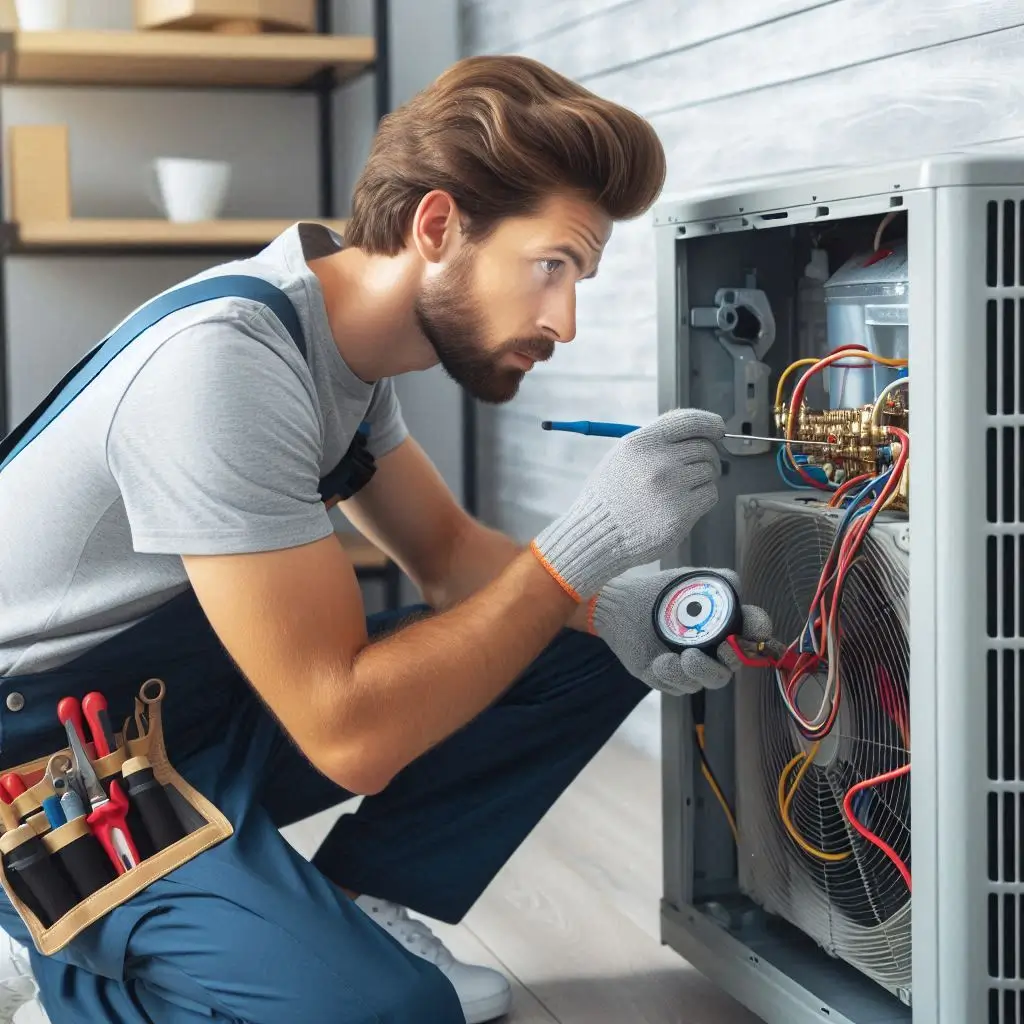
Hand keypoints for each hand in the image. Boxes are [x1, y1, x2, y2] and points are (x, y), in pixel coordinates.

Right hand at [530, 409, 722, 600]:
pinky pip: (710, 495)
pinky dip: (702, 498)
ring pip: (710, 473)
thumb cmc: (610, 495)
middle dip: (707, 457)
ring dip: (702, 479)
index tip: (718, 430)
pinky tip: (682, 503)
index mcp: (642, 442)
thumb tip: (699, 432)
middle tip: (697, 468)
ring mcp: (672, 489)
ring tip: (681, 490)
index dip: (711, 423)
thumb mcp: (623, 455)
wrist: (597, 533)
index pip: (690, 421)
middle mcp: (659, 462)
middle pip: (705, 448)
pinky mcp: (681, 514)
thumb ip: (656, 441)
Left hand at [589, 567, 772, 695]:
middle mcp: (713, 648)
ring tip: (680, 657)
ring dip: (699, 670)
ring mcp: (693, 665)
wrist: (621, 606)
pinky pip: (680, 687)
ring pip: (711, 680)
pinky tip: (658, 662)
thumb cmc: (657, 592)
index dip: (760, 632)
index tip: (755, 630)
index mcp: (723, 624)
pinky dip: (671, 675)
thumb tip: (738, 587)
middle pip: (736, 664)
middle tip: (720, 649)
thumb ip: (718, 579)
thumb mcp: (689, 580)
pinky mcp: (671, 677)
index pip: (754, 631)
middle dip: (732, 659)